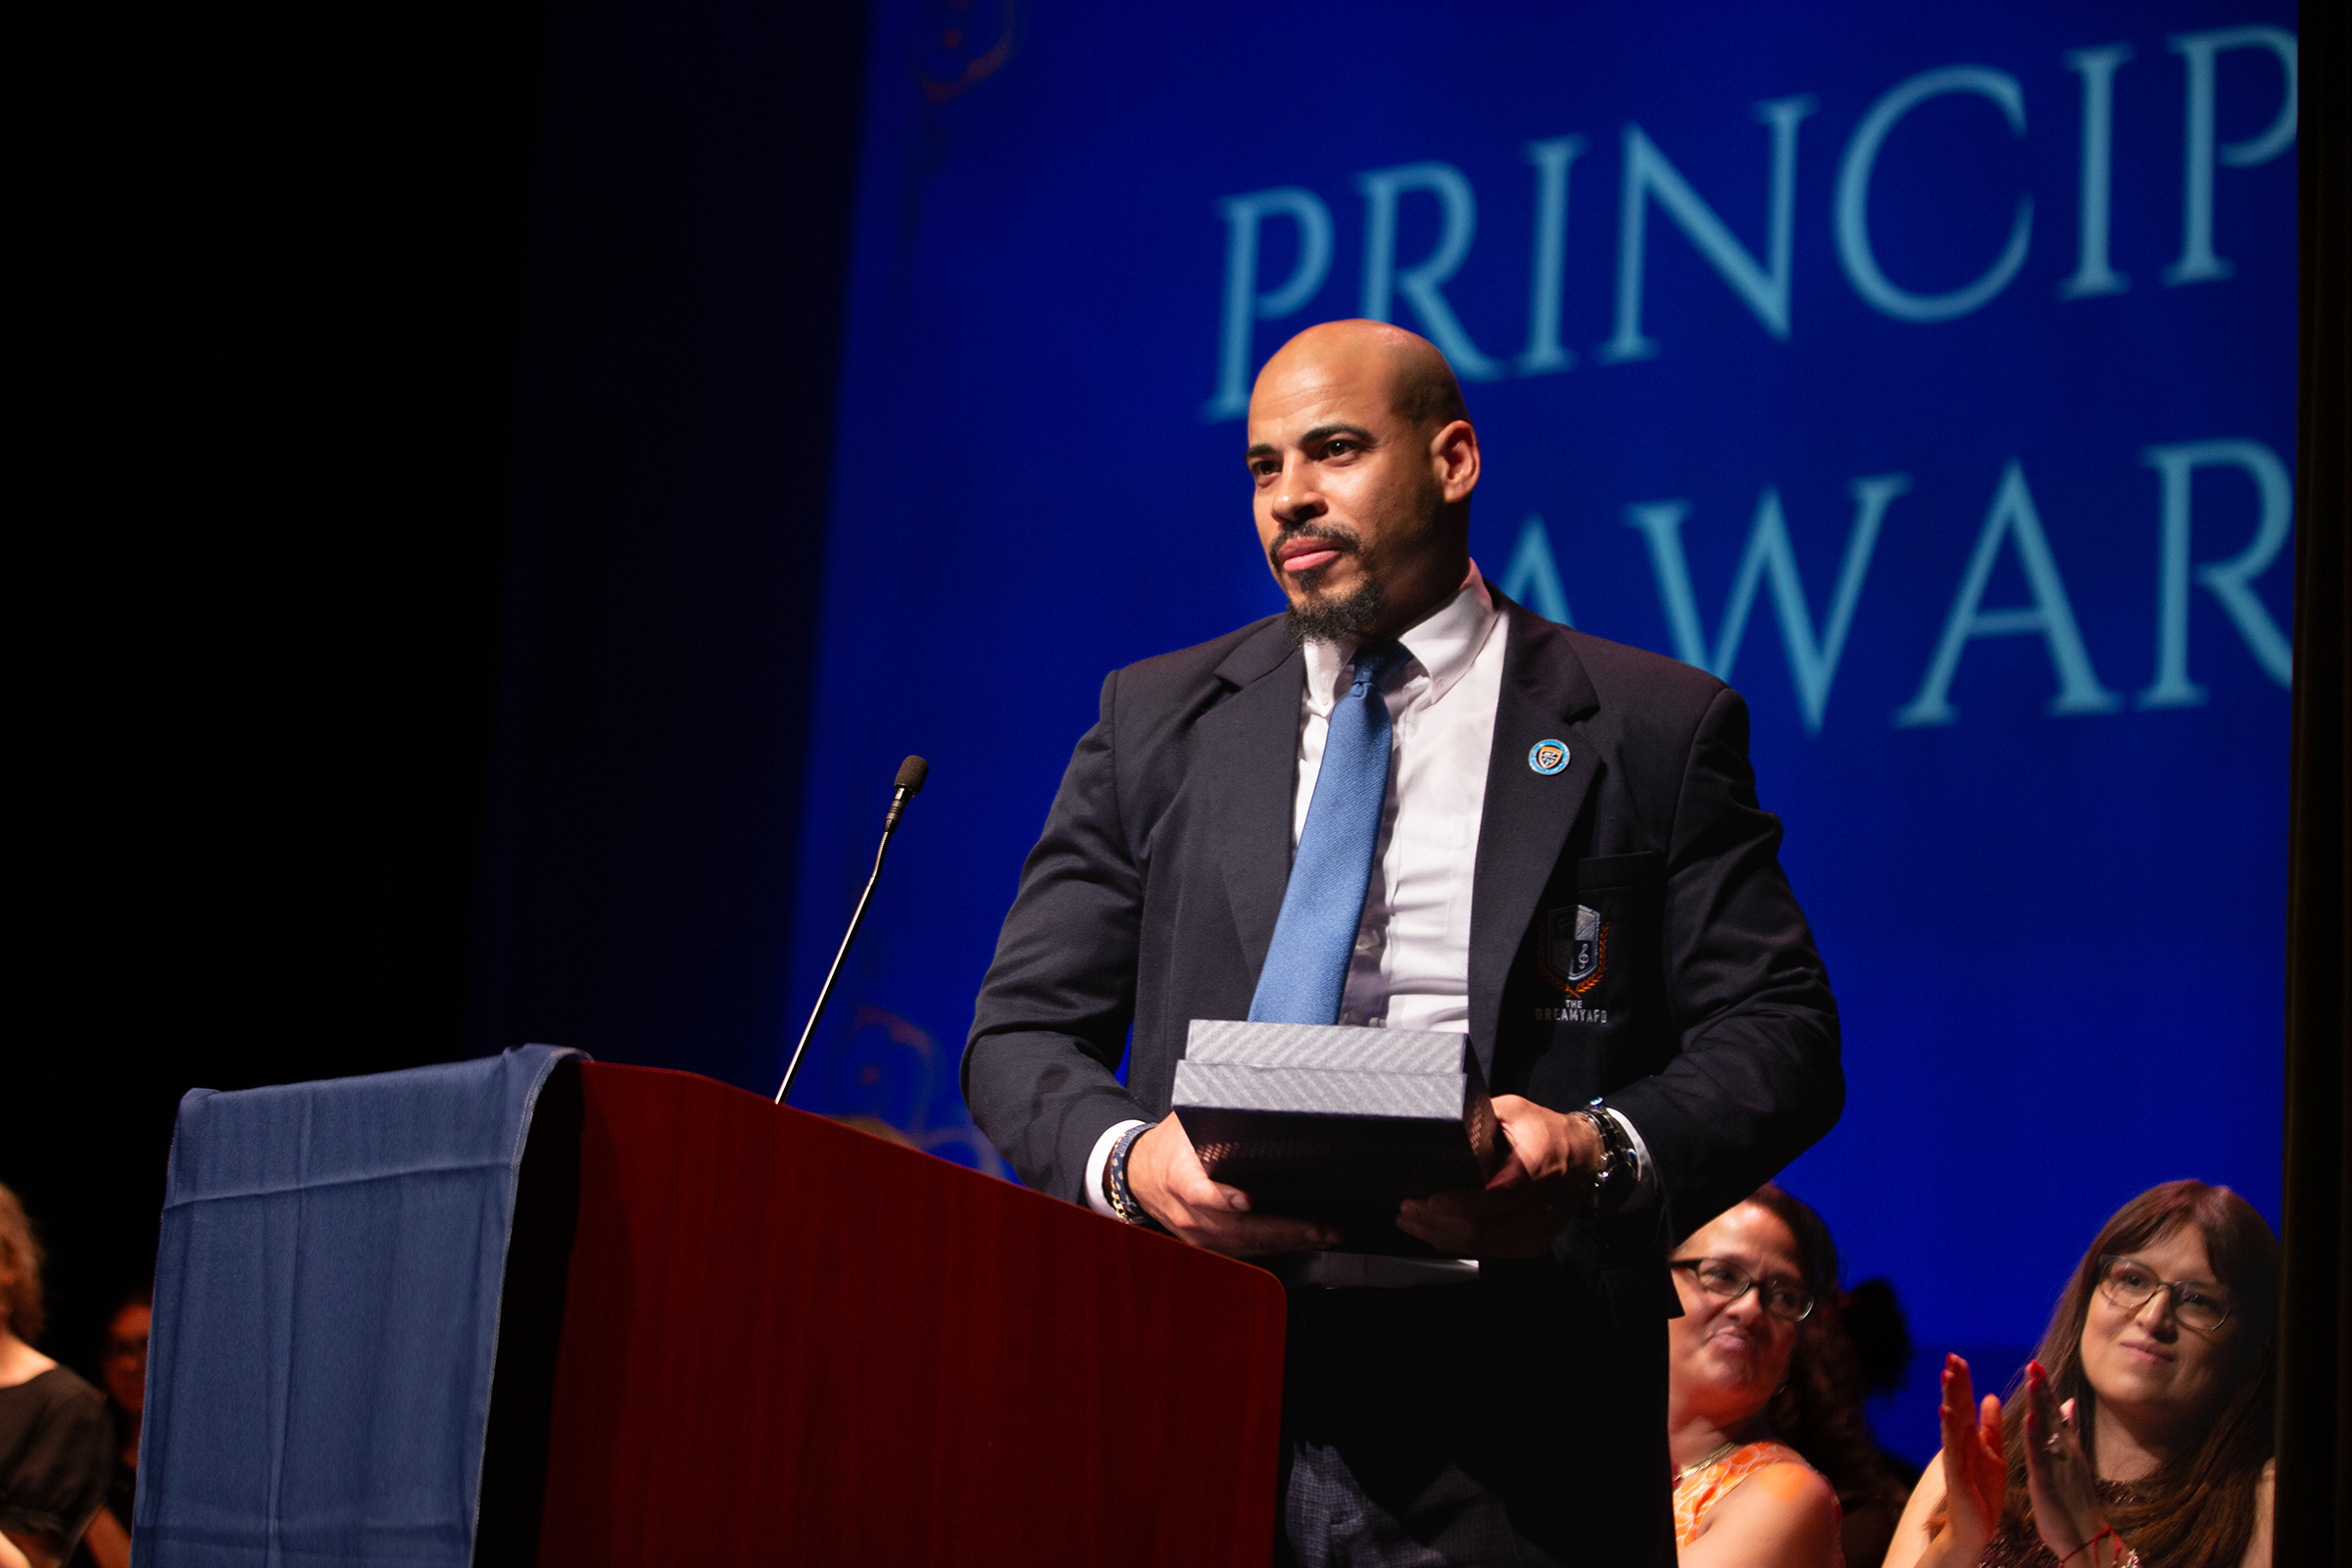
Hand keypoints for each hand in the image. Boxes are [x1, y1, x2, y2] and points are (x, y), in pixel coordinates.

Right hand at [1124, 1114, 1337, 1256]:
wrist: (1140, 1173)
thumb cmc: (1170, 1146)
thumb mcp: (1187, 1123)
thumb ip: (1218, 1120)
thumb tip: (1260, 1105)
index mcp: (1179, 1177)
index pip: (1199, 1193)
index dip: (1223, 1199)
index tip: (1246, 1200)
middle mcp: (1187, 1213)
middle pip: (1235, 1228)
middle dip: (1281, 1229)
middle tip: (1318, 1226)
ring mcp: (1196, 1234)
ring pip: (1244, 1245)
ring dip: (1286, 1242)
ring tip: (1321, 1235)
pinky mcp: (1206, 1245)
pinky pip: (1243, 1251)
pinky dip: (1274, 1248)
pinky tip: (1300, 1242)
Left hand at [1393, 1095, 1595, 1256]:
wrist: (1585, 1159)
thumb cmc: (1546, 1131)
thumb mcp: (1515, 1110)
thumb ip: (1480, 1116)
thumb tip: (1440, 1119)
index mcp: (1537, 1167)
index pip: (1498, 1196)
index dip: (1461, 1203)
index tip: (1428, 1200)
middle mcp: (1539, 1205)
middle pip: (1483, 1227)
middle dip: (1437, 1222)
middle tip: (1406, 1209)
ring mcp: (1537, 1230)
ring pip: (1482, 1245)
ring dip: (1441, 1236)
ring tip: (1411, 1222)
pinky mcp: (1532, 1244)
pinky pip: (1489, 1251)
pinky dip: (1458, 1244)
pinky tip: (1435, 1233)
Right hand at [1935, 1354, 2006, 1558]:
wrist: (1974, 1528)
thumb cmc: (1982, 1492)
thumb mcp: (1993, 1454)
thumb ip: (1991, 1427)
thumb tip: (1991, 1396)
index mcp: (1969, 1439)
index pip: (1964, 1404)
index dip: (1962, 1382)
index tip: (1958, 1357)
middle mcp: (1959, 1444)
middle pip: (1955, 1407)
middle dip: (1953, 1383)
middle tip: (1950, 1357)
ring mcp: (1955, 1458)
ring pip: (1951, 1423)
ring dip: (1949, 1398)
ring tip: (1947, 1376)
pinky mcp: (1957, 1475)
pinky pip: (1952, 1449)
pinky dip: (1949, 1430)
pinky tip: (1946, 1413)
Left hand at [2022, 1361, 2112, 1562]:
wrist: (2085, 1538)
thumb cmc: (2074, 1501)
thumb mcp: (2071, 1461)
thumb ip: (2068, 1432)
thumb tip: (2068, 1404)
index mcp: (2066, 1448)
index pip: (2055, 1413)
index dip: (2045, 1390)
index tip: (2036, 1365)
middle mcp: (2065, 1452)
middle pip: (2052, 1415)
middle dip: (2043, 1389)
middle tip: (2034, 1363)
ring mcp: (2058, 1465)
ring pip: (2047, 1430)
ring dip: (2040, 1404)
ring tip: (2033, 1380)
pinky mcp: (2048, 1482)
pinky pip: (2040, 1456)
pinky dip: (2035, 1437)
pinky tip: (2030, 1419)